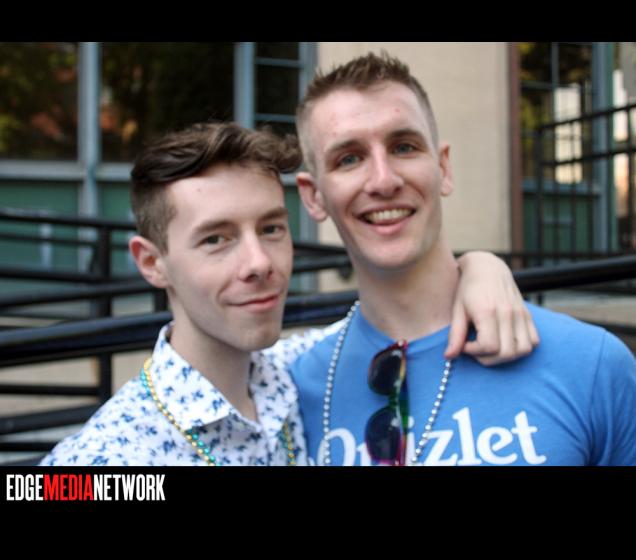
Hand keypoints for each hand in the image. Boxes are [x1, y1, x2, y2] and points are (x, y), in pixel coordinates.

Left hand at [444, 251, 539, 365]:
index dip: (474, 352)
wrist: (487, 267)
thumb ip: (455, 335)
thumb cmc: (468, 288)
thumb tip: (449, 357)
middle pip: (506, 353)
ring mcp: (520, 314)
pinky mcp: (528, 314)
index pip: (489, 346)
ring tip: (490, 348)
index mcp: (487, 311)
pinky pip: (534, 341)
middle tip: (475, 349)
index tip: (465, 345)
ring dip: (505, 356)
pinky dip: (520, 348)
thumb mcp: (457, 310)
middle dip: (488, 358)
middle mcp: (507, 313)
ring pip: (522, 350)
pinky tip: (504, 341)